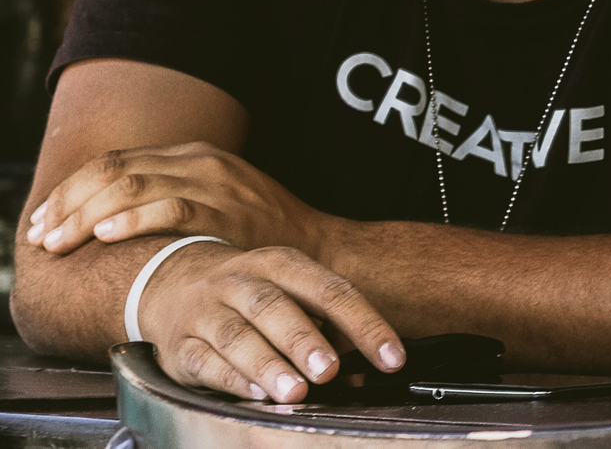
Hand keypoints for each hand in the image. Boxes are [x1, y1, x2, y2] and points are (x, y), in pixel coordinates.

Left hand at [25, 142, 337, 258]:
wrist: (320, 251)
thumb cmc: (260, 234)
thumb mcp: (216, 199)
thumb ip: (169, 197)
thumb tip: (105, 215)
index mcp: (193, 154)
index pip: (114, 161)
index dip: (70, 190)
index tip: (44, 220)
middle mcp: (200, 162)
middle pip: (113, 170)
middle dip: (67, 204)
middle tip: (41, 236)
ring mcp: (215, 184)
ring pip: (131, 186)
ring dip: (85, 216)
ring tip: (59, 242)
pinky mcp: (228, 212)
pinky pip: (170, 209)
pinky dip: (133, 220)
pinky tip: (106, 236)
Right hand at [133, 240, 403, 402]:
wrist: (170, 280)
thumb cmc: (250, 294)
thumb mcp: (290, 292)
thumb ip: (327, 327)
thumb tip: (360, 372)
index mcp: (281, 264)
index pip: (330, 290)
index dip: (364, 324)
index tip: (391, 357)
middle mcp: (241, 282)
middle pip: (273, 307)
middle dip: (304, 340)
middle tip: (329, 369)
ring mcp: (206, 312)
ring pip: (235, 336)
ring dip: (268, 365)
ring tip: (295, 391)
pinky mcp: (180, 345)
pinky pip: (204, 362)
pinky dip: (231, 380)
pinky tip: (255, 394)